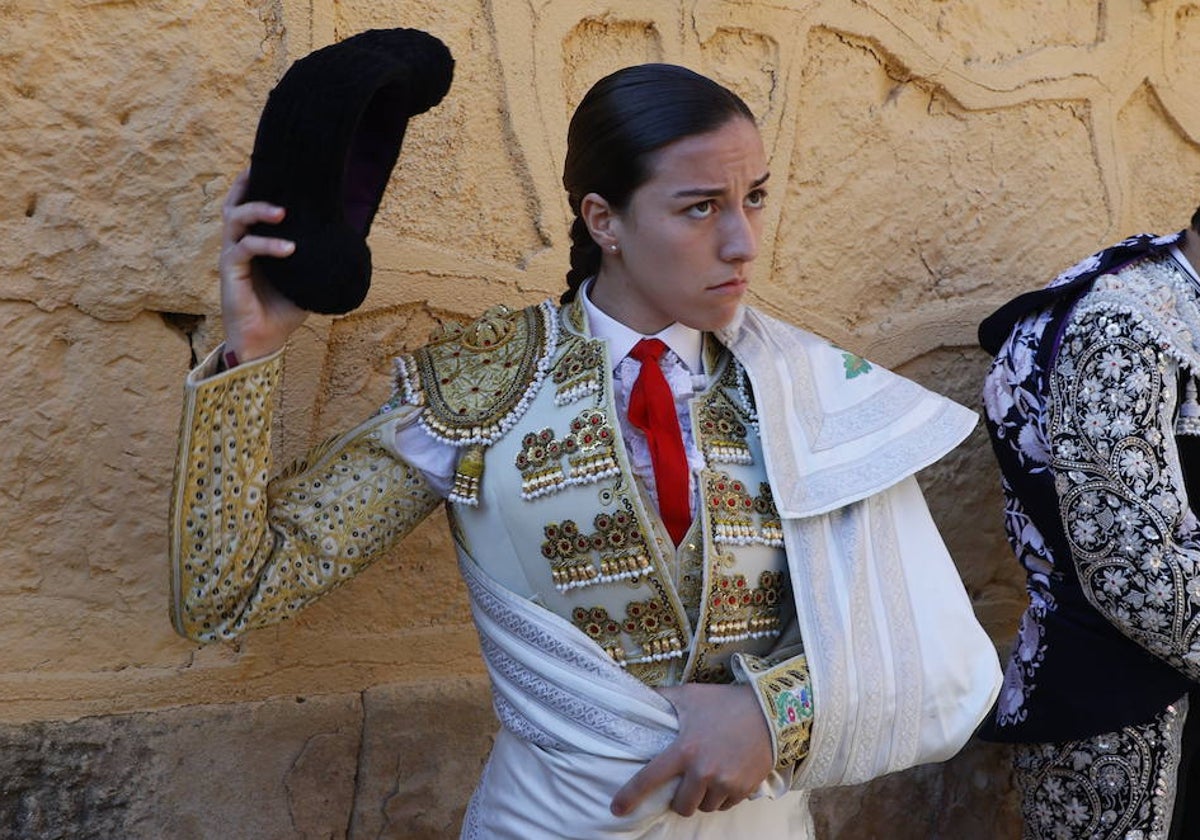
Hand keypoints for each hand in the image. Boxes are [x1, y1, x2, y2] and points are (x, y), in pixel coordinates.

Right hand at [218, 169, 307, 360]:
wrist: (264, 341)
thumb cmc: (283, 309)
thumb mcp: (306, 277)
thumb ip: (317, 256)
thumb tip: (353, 239)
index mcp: (253, 243)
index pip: (247, 205)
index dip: (253, 184)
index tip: (268, 164)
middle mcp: (239, 244)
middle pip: (233, 203)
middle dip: (248, 186)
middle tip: (270, 173)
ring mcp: (232, 256)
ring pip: (234, 220)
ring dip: (258, 211)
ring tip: (283, 212)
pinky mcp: (231, 272)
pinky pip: (244, 249)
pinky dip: (267, 245)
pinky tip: (289, 249)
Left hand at [610, 682, 773, 817]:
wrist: (769, 711)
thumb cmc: (724, 702)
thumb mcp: (690, 695)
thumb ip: (662, 698)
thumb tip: (637, 695)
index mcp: (684, 749)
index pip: (650, 778)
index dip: (630, 796)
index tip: (617, 809)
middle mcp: (703, 771)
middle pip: (680, 806)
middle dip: (679, 798)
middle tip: (684, 781)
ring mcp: (725, 782)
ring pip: (704, 807)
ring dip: (702, 797)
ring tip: (707, 776)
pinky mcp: (743, 789)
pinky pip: (725, 805)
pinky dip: (722, 797)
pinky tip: (724, 777)